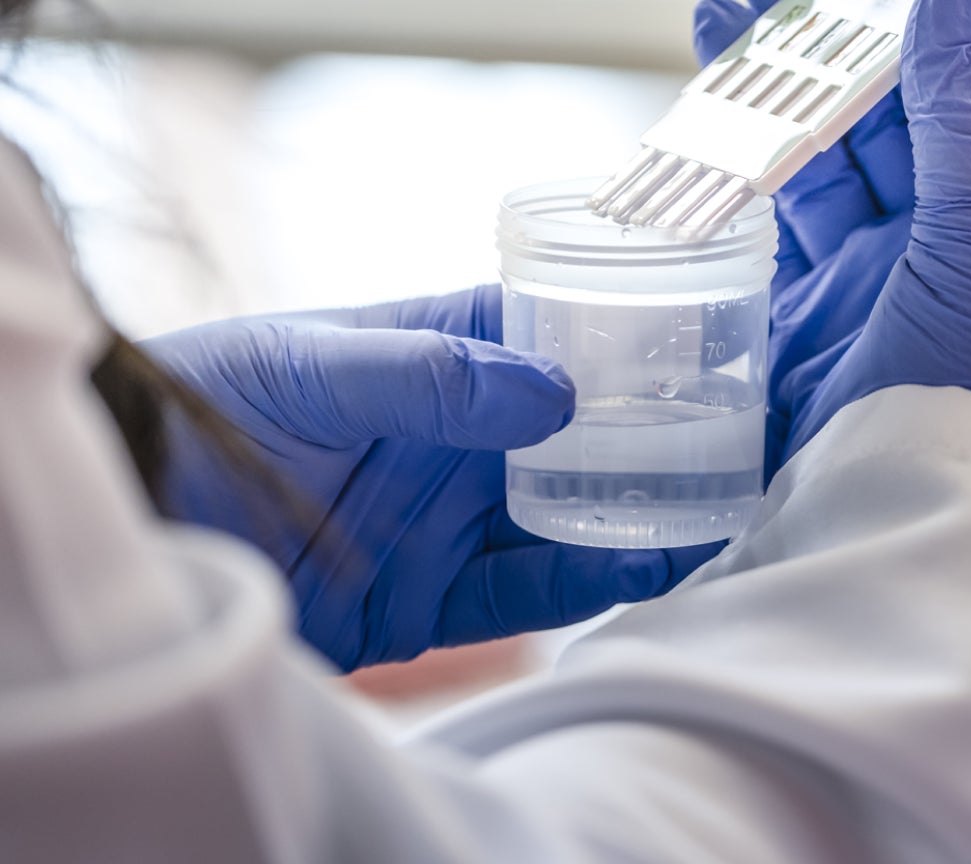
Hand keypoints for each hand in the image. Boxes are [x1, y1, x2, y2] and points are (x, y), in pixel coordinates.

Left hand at [146, 287, 717, 670]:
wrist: (132, 524)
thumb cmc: (205, 412)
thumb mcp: (309, 369)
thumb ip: (427, 376)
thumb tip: (554, 390)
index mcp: (430, 358)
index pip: (547, 334)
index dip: (621, 334)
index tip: (701, 339)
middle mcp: (454, 439)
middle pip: (576, 433)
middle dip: (651, 431)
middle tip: (740, 432)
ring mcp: (446, 518)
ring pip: (566, 513)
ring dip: (638, 510)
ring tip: (722, 503)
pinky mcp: (432, 598)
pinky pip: (527, 589)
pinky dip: (588, 580)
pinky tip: (650, 562)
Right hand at [694, 0, 970, 469]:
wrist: (919, 524)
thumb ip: (964, 116)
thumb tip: (953, 0)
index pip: (958, 109)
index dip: (899, 51)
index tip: (832, 9)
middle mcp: (943, 260)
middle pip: (874, 137)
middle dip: (813, 71)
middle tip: (742, 8)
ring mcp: (867, 298)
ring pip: (811, 183)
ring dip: (765, 119)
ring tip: (710, 39)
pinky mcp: (801, 337)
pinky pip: (765, 247)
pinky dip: (734, 199)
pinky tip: (702, 152)